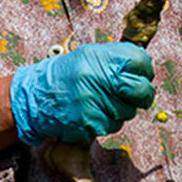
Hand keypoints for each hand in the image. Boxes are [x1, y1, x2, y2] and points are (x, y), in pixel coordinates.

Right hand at [10, 42, 154, 145]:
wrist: (36, 96)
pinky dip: (108, 121)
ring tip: (102, 100)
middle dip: (142, 95)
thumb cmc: (67, 75)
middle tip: (135, 95)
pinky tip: (94, 112)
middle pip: (142, 90)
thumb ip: (118, 58)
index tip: (141, 74)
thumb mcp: (90, 56)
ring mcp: (94, 102)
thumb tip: (146, 66)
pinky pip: (114, 125)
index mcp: (99, 56)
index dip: (145, 69)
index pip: (140, 61)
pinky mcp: (91, 123)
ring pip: (129, 111)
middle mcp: (97, 77)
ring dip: (121, 109)